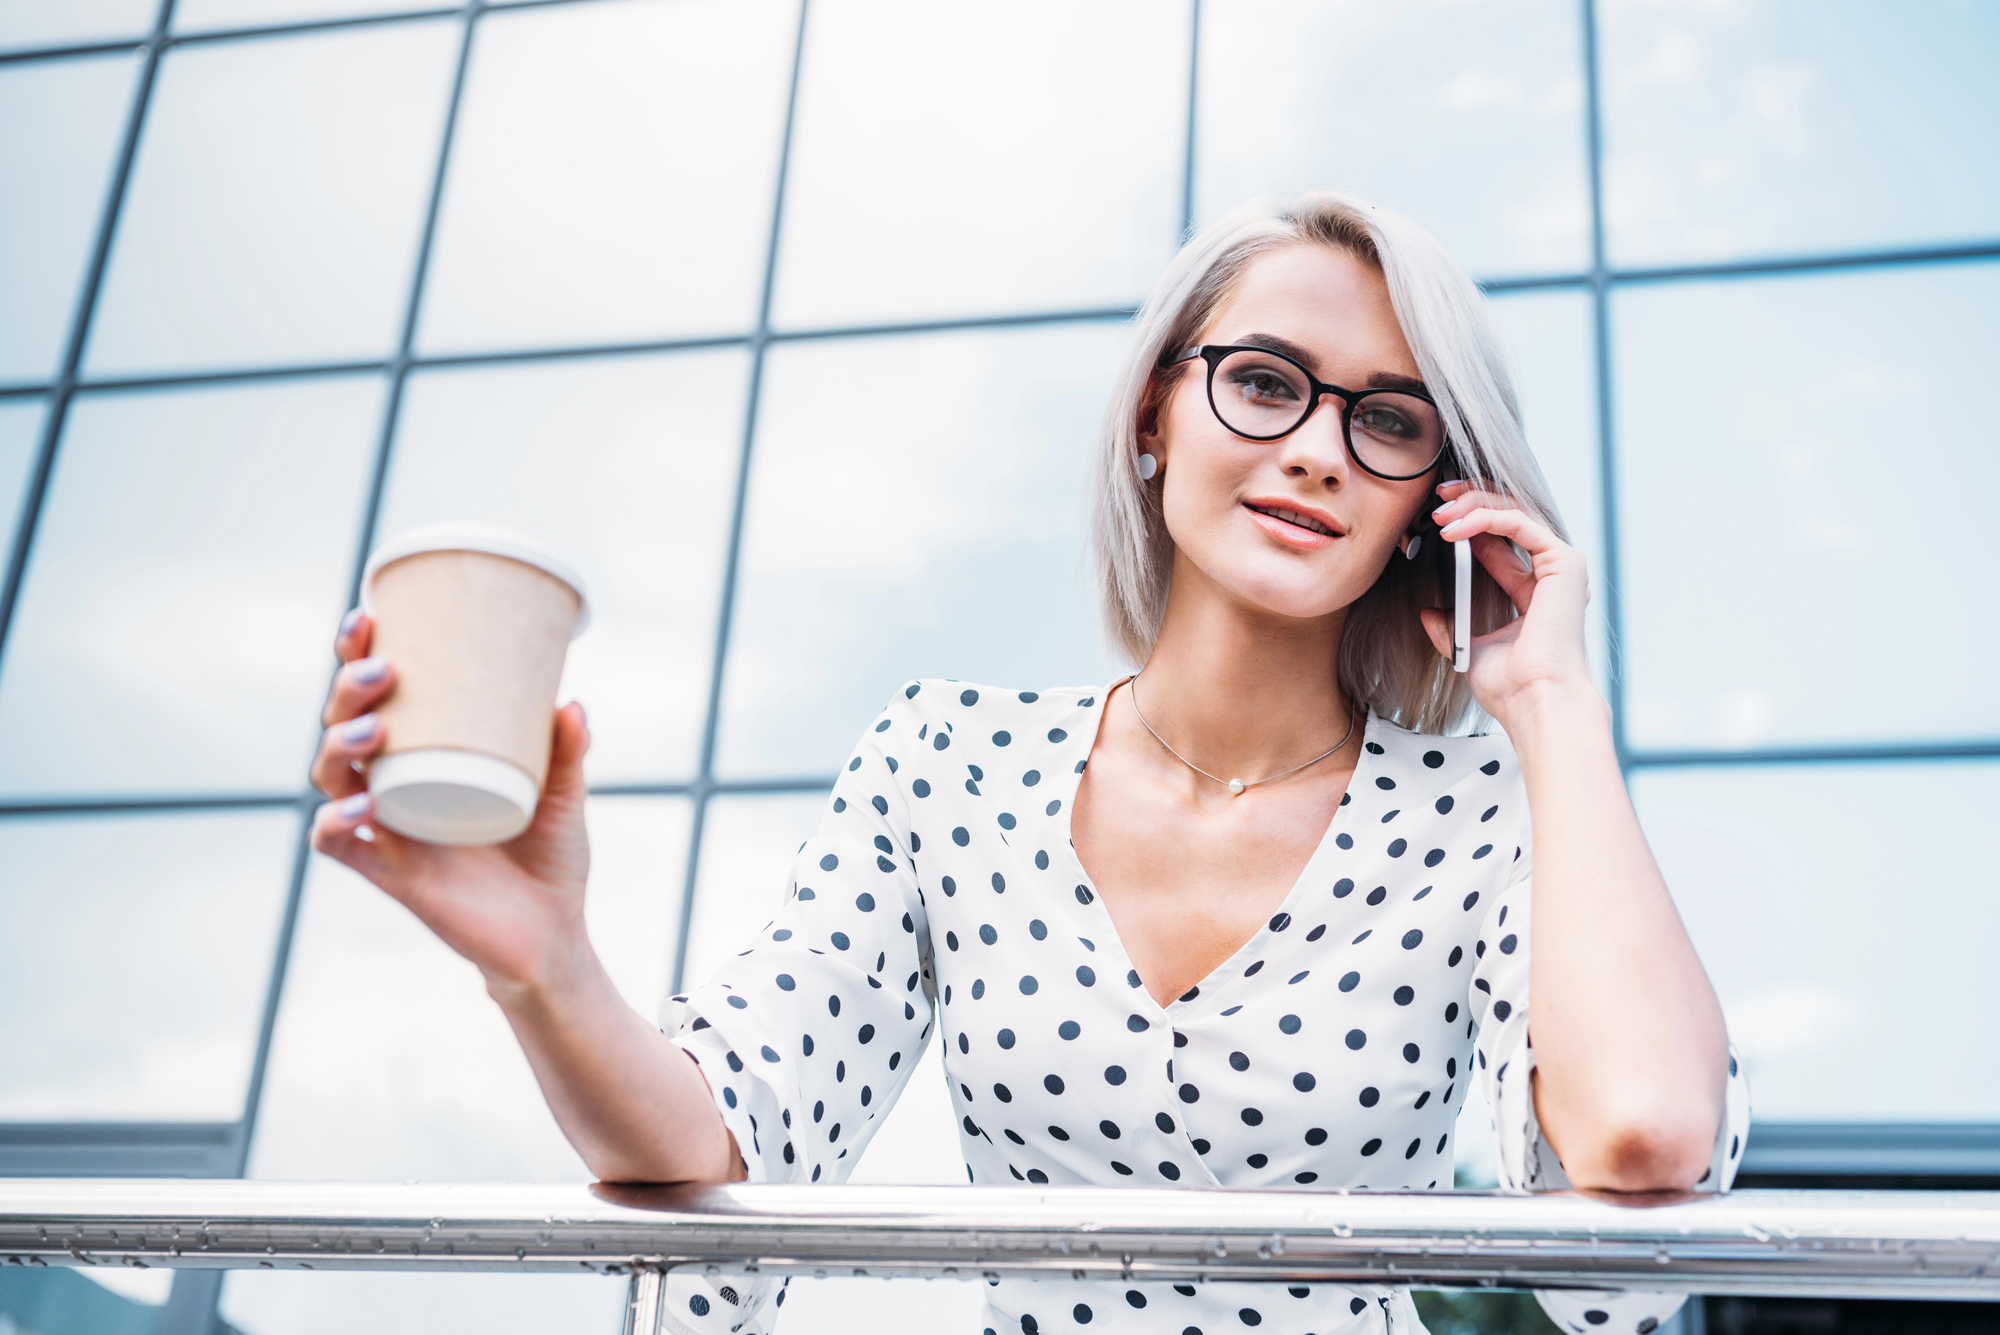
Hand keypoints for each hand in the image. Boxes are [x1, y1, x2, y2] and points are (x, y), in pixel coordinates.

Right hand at [309, 608, 594, 998]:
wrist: (553, 936)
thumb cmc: (549, 858)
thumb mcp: (564, 795)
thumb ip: (567, 751)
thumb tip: (572, 702)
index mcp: (425, 757)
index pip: (375, 698)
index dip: (357, 657)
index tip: (370, 616)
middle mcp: (395, 787)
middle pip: (342, 727)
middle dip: (347, 691)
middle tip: (382, 667)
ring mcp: (388, 830)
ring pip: (332, 778)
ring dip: (340, 745)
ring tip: (376, 727)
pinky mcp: (391, 876)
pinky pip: (340, 847)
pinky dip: (337, 823)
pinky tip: (360, 803)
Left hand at [1417, 479, 1596, 723]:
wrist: (1534, 701)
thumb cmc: (1511, 687)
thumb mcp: (1471, 649)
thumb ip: (1451, 628)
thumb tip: (1428, 613)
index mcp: (1533, 593)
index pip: (1500, 541)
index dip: (1468, 523)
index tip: (1436, 519)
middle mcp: (1550, 576)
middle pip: (1510, 517)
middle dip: (1472, 502)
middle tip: (1438, 501)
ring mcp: (1560, 567)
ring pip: (1515, 512)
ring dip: (1474, 505)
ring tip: (1441, 512)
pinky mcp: (1564, 563)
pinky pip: (1519, 522)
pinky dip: (1485, 518)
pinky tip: (1456, 529)